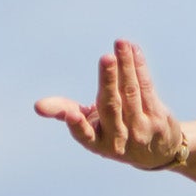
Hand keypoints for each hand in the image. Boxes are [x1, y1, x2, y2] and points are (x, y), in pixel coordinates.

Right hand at [34, 40, 184, 169]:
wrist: (157, 152)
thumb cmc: (112, 131)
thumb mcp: (88, 126)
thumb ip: (64, 112)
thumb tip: (37, 106)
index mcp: (97, 143)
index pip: (85, 135)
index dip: (77, 125)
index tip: (70, 115)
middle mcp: (119, 139)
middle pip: (112, 106)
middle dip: (109, 81)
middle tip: (106, 58)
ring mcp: (141, 130)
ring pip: (131, 92)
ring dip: (126, 65)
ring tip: (120, 43)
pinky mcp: (158, 118)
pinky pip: (146, 88)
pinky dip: (139, 67)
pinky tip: (132, 50)